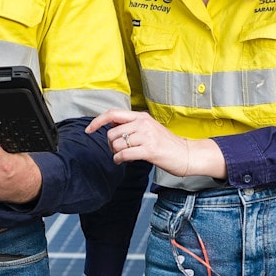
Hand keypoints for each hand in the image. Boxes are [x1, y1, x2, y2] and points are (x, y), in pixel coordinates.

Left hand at [85, 109, 223, 178]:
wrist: (187, 154)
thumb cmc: (166, 144)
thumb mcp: (149, 129)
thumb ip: (132, 126)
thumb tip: (110, 125)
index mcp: (141, 117)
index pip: (113, 114)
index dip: (97, 121)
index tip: (88, 130)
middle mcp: (143, 123)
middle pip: (111, 133)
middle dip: (109, 145)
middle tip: (117, 151)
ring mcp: (147, 136)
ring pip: (116, 144)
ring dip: (115, 153)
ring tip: (124, 156)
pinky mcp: (150, 150)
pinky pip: (124, 154)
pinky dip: (119, 159)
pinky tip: (122, 161)